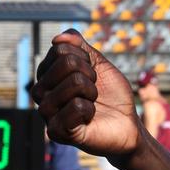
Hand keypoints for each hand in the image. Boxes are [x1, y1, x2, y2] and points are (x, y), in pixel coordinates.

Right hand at [31, 30, 142, 157]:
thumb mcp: (100, 65)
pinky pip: (76, 107)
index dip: (86, 59)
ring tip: (92, 104)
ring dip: (92, 92)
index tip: (93, 74)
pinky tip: (89, 118)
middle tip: (94, 91)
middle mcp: (41, 92)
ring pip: (73, 83)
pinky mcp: (57, 131)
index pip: (61, 49)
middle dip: (90, 75)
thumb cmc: (112, 95)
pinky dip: (90, 110)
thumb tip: (59, 38)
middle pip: (66, 64)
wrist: (127, 124)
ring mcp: (47, 113)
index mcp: (48, 75)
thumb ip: (80, 47)